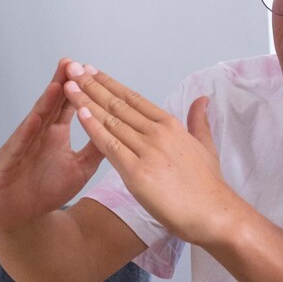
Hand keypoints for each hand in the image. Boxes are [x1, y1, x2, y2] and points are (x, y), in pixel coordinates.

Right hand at [0, 59, 104, 232]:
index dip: (79, 88)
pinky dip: (27, 132)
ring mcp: (22, 145)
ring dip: (45, 102)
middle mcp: (38, 134)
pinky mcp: (8, 162)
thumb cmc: (48, 189)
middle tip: (71, 62)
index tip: (90, 69)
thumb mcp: (81, 167)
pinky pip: (19, 145)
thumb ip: (97, 147)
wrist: (22, 216)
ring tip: (58, 82)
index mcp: (55, 134)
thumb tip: (119, 129)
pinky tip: (35, 119)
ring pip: (35, 120)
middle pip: (51, 105)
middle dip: (61, 83)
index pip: (69, 105)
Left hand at [62, 61, 238, 244]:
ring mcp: (147, 151)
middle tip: (73, 69)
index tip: (93, 72)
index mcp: (171, 125)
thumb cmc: (208, 185)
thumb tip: (202, 99)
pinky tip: (79, 113)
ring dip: (87, 102)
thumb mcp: (206, 146)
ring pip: (111, 121)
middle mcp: (158, 133)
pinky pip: (110, 146)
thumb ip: (199, 121)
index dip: (111, 84)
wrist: (214, 212)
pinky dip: (93, 128)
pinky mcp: (137, 173)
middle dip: (92, 86)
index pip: (134, 99)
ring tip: (69, 85)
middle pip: (118, 105)